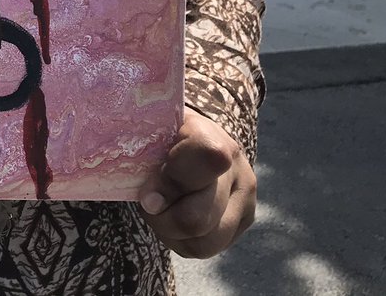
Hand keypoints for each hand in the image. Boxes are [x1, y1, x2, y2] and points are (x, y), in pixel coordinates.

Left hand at [138, 107, 256, 258]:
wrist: (191, 140)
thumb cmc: (159, 136)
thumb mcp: (147, 136)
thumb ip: (142, 154)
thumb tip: (151, 201)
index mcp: (210, 137)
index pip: (207, 158)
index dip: (170, 182)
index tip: (145, 194)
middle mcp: (236, 169)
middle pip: (197, 217)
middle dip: (161, 218)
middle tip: (147, 203)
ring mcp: (244, 199)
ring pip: (204, 242)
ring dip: (171, 234)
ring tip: (160, 212)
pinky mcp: (243, 221)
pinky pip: (206, 248)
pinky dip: (181, 241)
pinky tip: (173, 220)